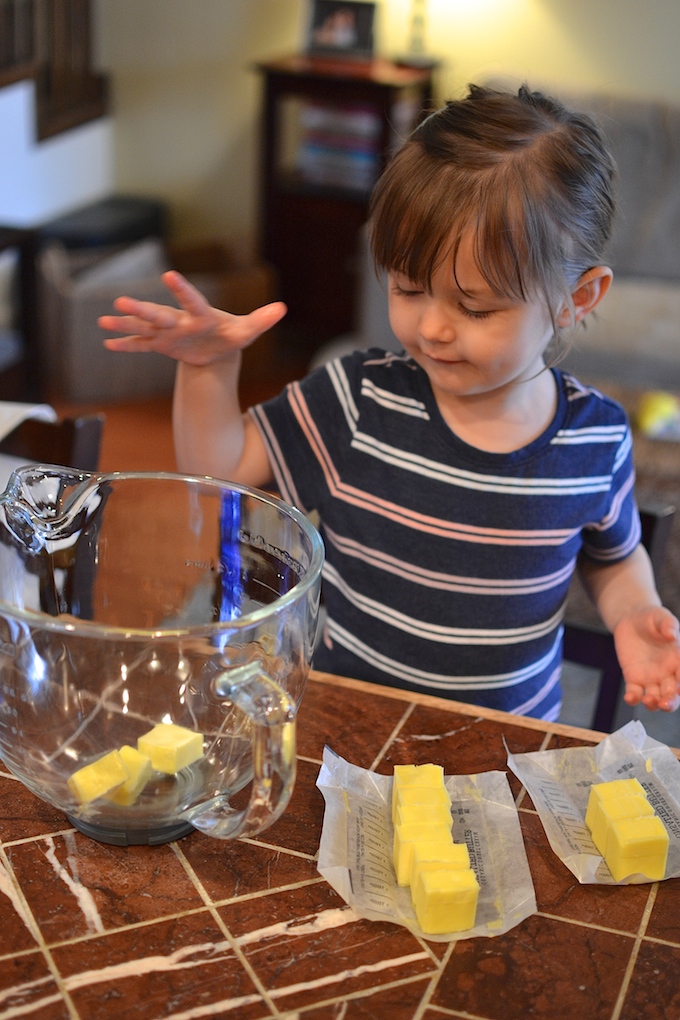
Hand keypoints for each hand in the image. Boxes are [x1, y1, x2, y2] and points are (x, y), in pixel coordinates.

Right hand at [98, 270, 286, 365]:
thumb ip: (262, 320)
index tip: (169, 275)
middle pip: (159, 313)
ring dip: (125, 324)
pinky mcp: (161, 344)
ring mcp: (168, 331)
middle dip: (141, 308)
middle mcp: (180, 319)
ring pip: (144, 326)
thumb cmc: (233, 334)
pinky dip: (127, 345)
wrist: (219, 344)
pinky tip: (108, 344)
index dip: (182, 289)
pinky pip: (141, 344)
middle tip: (120, 299)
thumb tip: (283, 309)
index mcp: (201, 314)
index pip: (192, 300)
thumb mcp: (248, 331)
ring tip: (103, 321)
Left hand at [614, 606, 679, 711]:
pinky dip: (633, 698)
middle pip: (672, 694)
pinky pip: (634, 692)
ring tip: (648, 700)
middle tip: (665, 703)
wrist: (631, 618)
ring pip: (655, 697)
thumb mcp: (660, 617)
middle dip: (671, 701)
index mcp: (678, 660)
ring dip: (653, 703)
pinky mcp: (633, 677)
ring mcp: (650, 677)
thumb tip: (672, 635)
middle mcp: (667, 673)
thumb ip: (668, 625)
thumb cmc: (651, 618)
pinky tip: (630, 698)